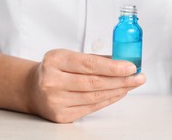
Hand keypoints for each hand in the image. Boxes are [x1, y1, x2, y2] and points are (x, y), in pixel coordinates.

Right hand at [26, 49, 145, 122]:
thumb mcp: (69, 56)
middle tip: (138, 77)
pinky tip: (119, 93)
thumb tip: (122, 61)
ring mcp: (55, 100)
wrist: (33, 89)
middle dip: (120, 79)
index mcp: (55, 60)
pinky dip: (108, 100)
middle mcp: (52, 81)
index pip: (88, 64)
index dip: (112, 67)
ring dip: (117, 90)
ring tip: (132, 84)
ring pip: (94, 96)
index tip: (130, 67)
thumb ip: (94, 59)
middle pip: (93, 82)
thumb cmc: (55, 69)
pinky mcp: (61, 115)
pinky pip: (91, 107)